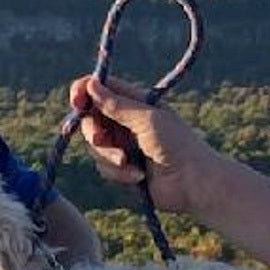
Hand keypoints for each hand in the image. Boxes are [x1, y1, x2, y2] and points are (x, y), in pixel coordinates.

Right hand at [68, 75, 217, 215]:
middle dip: (93, 131)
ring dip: (108, 156)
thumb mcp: (146, 119)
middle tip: (100, 139)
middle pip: (90, 120)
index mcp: (135, 103)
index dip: (84, 92)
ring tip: (128, 163)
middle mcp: (126, 122)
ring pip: (94, 147)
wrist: (192, 184)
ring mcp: (123, 146)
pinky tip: (139, 177)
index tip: (76, 100)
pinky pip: (103, 168)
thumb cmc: (176, 145)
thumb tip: (90, 84)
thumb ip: (116, 105)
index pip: (101, 89)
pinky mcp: (122, 170)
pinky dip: (118, 173)